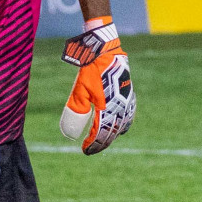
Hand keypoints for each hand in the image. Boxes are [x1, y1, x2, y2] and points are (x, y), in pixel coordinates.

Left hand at [60, 20, 134, 154]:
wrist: (105, 51)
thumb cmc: (91, 71)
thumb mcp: (80, 91)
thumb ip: (77, 110)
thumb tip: (71, 130)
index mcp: (107, 108)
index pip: (101, 134)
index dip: (93, 144)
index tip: (85, 150)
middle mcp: (120, 107)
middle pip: (112, 132)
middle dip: (102, 142)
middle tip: (92, 148)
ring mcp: (127, 101)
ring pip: (122, 125)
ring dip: (112, 134)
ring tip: (103, 140)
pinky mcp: (129, 94)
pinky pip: (129, 115)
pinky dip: (123, 124)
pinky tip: (119, 127)